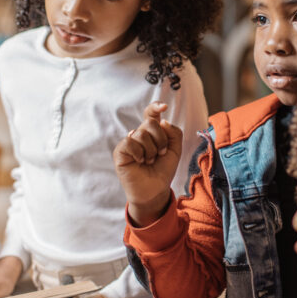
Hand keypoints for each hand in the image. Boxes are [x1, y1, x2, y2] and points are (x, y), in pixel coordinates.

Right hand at [114, 102, 182, 225]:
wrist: (155, 190)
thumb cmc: (163, 170)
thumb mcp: (176, 150)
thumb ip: (174, 133)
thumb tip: (163, 121)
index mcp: (152, 133)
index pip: (151, 114)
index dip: (156, 107)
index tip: (164, 107)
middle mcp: (140, 134)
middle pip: (150, 122)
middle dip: (161, 139)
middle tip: (160, 154)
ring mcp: (129, 142)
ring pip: (142, 133)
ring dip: (151, 150)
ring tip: (149, 161)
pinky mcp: (120, 151)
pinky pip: (130, 142)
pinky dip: (139, 153)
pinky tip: (140, 161)